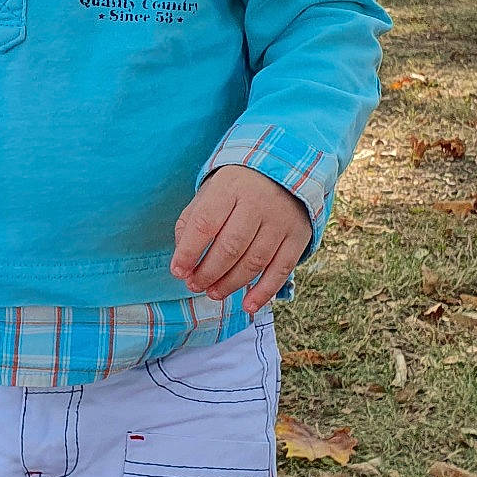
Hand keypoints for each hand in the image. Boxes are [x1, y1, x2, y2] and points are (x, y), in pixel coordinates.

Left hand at [171, 164, 312, 313]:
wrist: (284, 171)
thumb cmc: (236, 190)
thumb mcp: (210, 195)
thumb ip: (191, 224)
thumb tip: (183, 264)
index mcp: (230, 187)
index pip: (205, 224)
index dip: (189, 252)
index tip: (178, 271)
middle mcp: (258, 202)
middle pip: (230, 247)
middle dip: (208, 272)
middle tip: (195, 285)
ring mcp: (281, 220)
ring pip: (254, 262)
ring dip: (230, 284)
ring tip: (213, 292)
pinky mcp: (298, 236)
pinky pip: (281, 270)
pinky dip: (264, 292)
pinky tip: (247, 305)